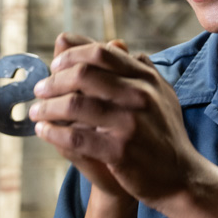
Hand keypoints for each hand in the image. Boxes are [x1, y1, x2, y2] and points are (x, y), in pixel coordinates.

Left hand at [30, 36, 203, 208]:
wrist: (181, 176)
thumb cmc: (163, 132)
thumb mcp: (158, 94)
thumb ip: (136, 68)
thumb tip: (114, 41)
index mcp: (146, 78)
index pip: (101, 53)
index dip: (72, 55)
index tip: (55, 64)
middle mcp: (139, 96)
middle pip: (84, 74)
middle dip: (54, 80)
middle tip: (39, 89)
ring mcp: (130, 123)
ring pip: (75, 104)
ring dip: (47, 107)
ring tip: (36, 111)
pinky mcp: (119, 150)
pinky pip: (75, 137)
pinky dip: (53, 132)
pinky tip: (44, 131)